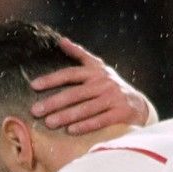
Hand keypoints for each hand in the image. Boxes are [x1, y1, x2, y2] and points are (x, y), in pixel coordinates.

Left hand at [29, 36, 154, 134]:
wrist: (139, 104)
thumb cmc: (111, 86)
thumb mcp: (98, 68)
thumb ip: (80, 55)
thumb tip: (61, 41)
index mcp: (96, 71)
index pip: (70, 74)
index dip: (51, 79)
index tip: (34, 86)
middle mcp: (104, 82)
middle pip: (75, 93)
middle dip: (53, 102)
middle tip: (35, 110)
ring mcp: (113, 97)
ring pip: (85, 108)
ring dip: (66, 116)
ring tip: (49, 123)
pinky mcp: (121, 112)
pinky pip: (100, 120)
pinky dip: (85, 125)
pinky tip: (71, 130)